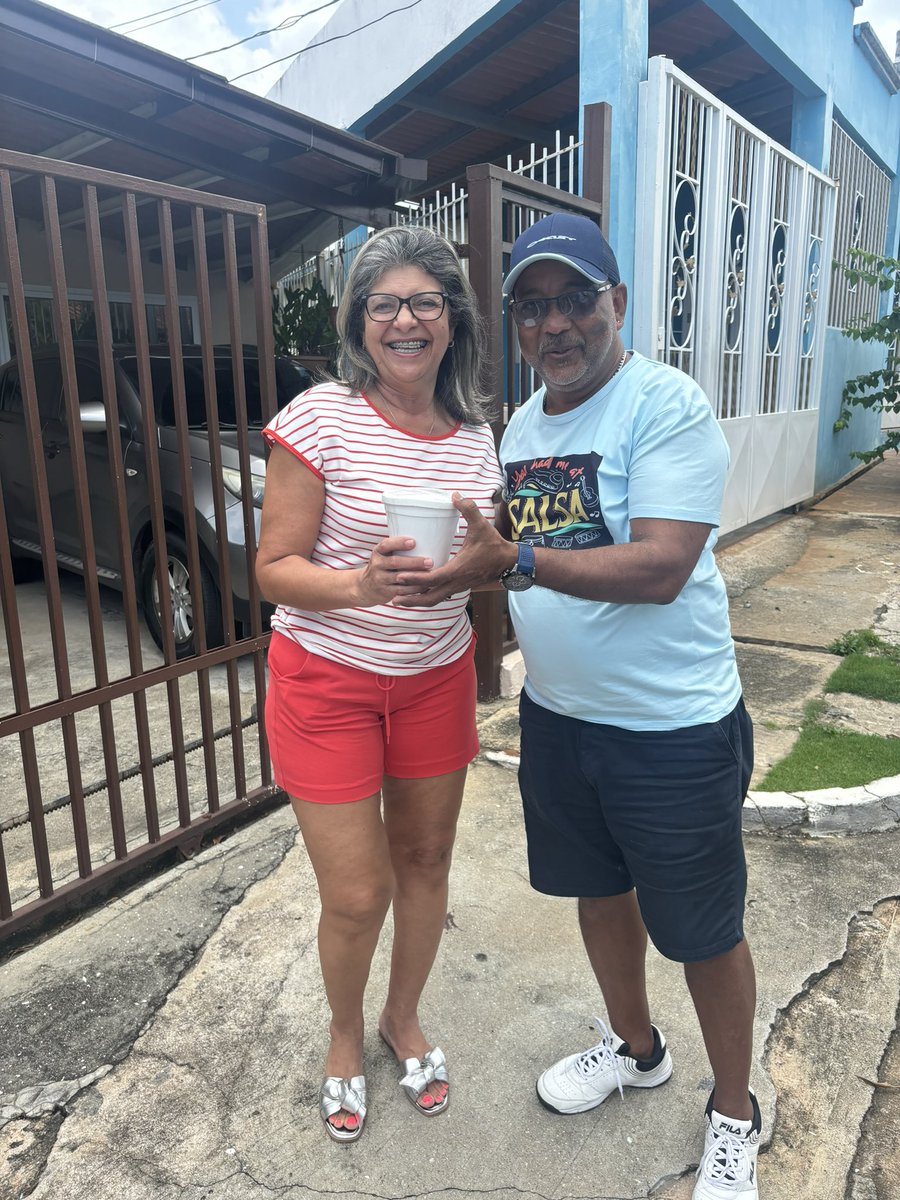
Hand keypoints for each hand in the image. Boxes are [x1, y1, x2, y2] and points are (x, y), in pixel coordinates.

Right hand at [356, 536, 434, 606]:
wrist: (365, 587)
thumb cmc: (383, 566)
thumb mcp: (384, 554)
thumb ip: (398, 548)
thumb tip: (428, 538)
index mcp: (378, 552)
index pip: (386, 545)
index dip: (399, 543)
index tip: (414, 542)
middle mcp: (376, 564)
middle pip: (395, 562)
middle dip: (414, 562)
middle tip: (430, 562)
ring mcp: (379, 579)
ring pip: (400, 578)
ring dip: (417, 577)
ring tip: (431, 575)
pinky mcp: (385, 592)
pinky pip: (402, 591)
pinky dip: (414, 589)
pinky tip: (425, 586)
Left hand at [392, 496, 513, 606]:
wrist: (508, 562)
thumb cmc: (494, 545)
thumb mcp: (482, 525)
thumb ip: (469, 509)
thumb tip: (455, 495)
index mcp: (458, 569)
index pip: (433, 578)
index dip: (416, 578)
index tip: (400, 576)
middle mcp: (457, 582)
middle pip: (430, 597)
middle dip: (411, 599)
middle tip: (393, 599)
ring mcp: (458, 587)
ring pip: (435, 600)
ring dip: (417, 601)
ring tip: (400, 600)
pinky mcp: (460, 587)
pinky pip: (441, 596)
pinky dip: (427, 597)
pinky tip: (416, 594)